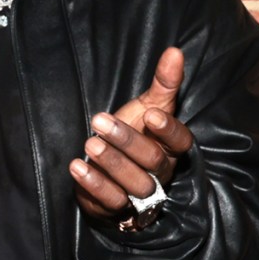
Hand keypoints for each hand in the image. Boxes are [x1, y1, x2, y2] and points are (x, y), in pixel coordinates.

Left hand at [71, 47, 194, 224]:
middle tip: (99, 121)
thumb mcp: (148, 106)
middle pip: (153, 161)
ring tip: (89, 144)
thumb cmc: (136, 133)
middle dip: (127, 141)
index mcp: (171, 149)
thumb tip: (175, 51)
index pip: (181, 142)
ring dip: (111, 163)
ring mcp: (140, 194)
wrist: (110, 170)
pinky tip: (77, 167)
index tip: (151, 115)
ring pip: (133, 184)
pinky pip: (110, 201)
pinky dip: (94, 184)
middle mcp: (160, 174)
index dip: (168, 130)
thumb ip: (164, 83)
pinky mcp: (117, 208)